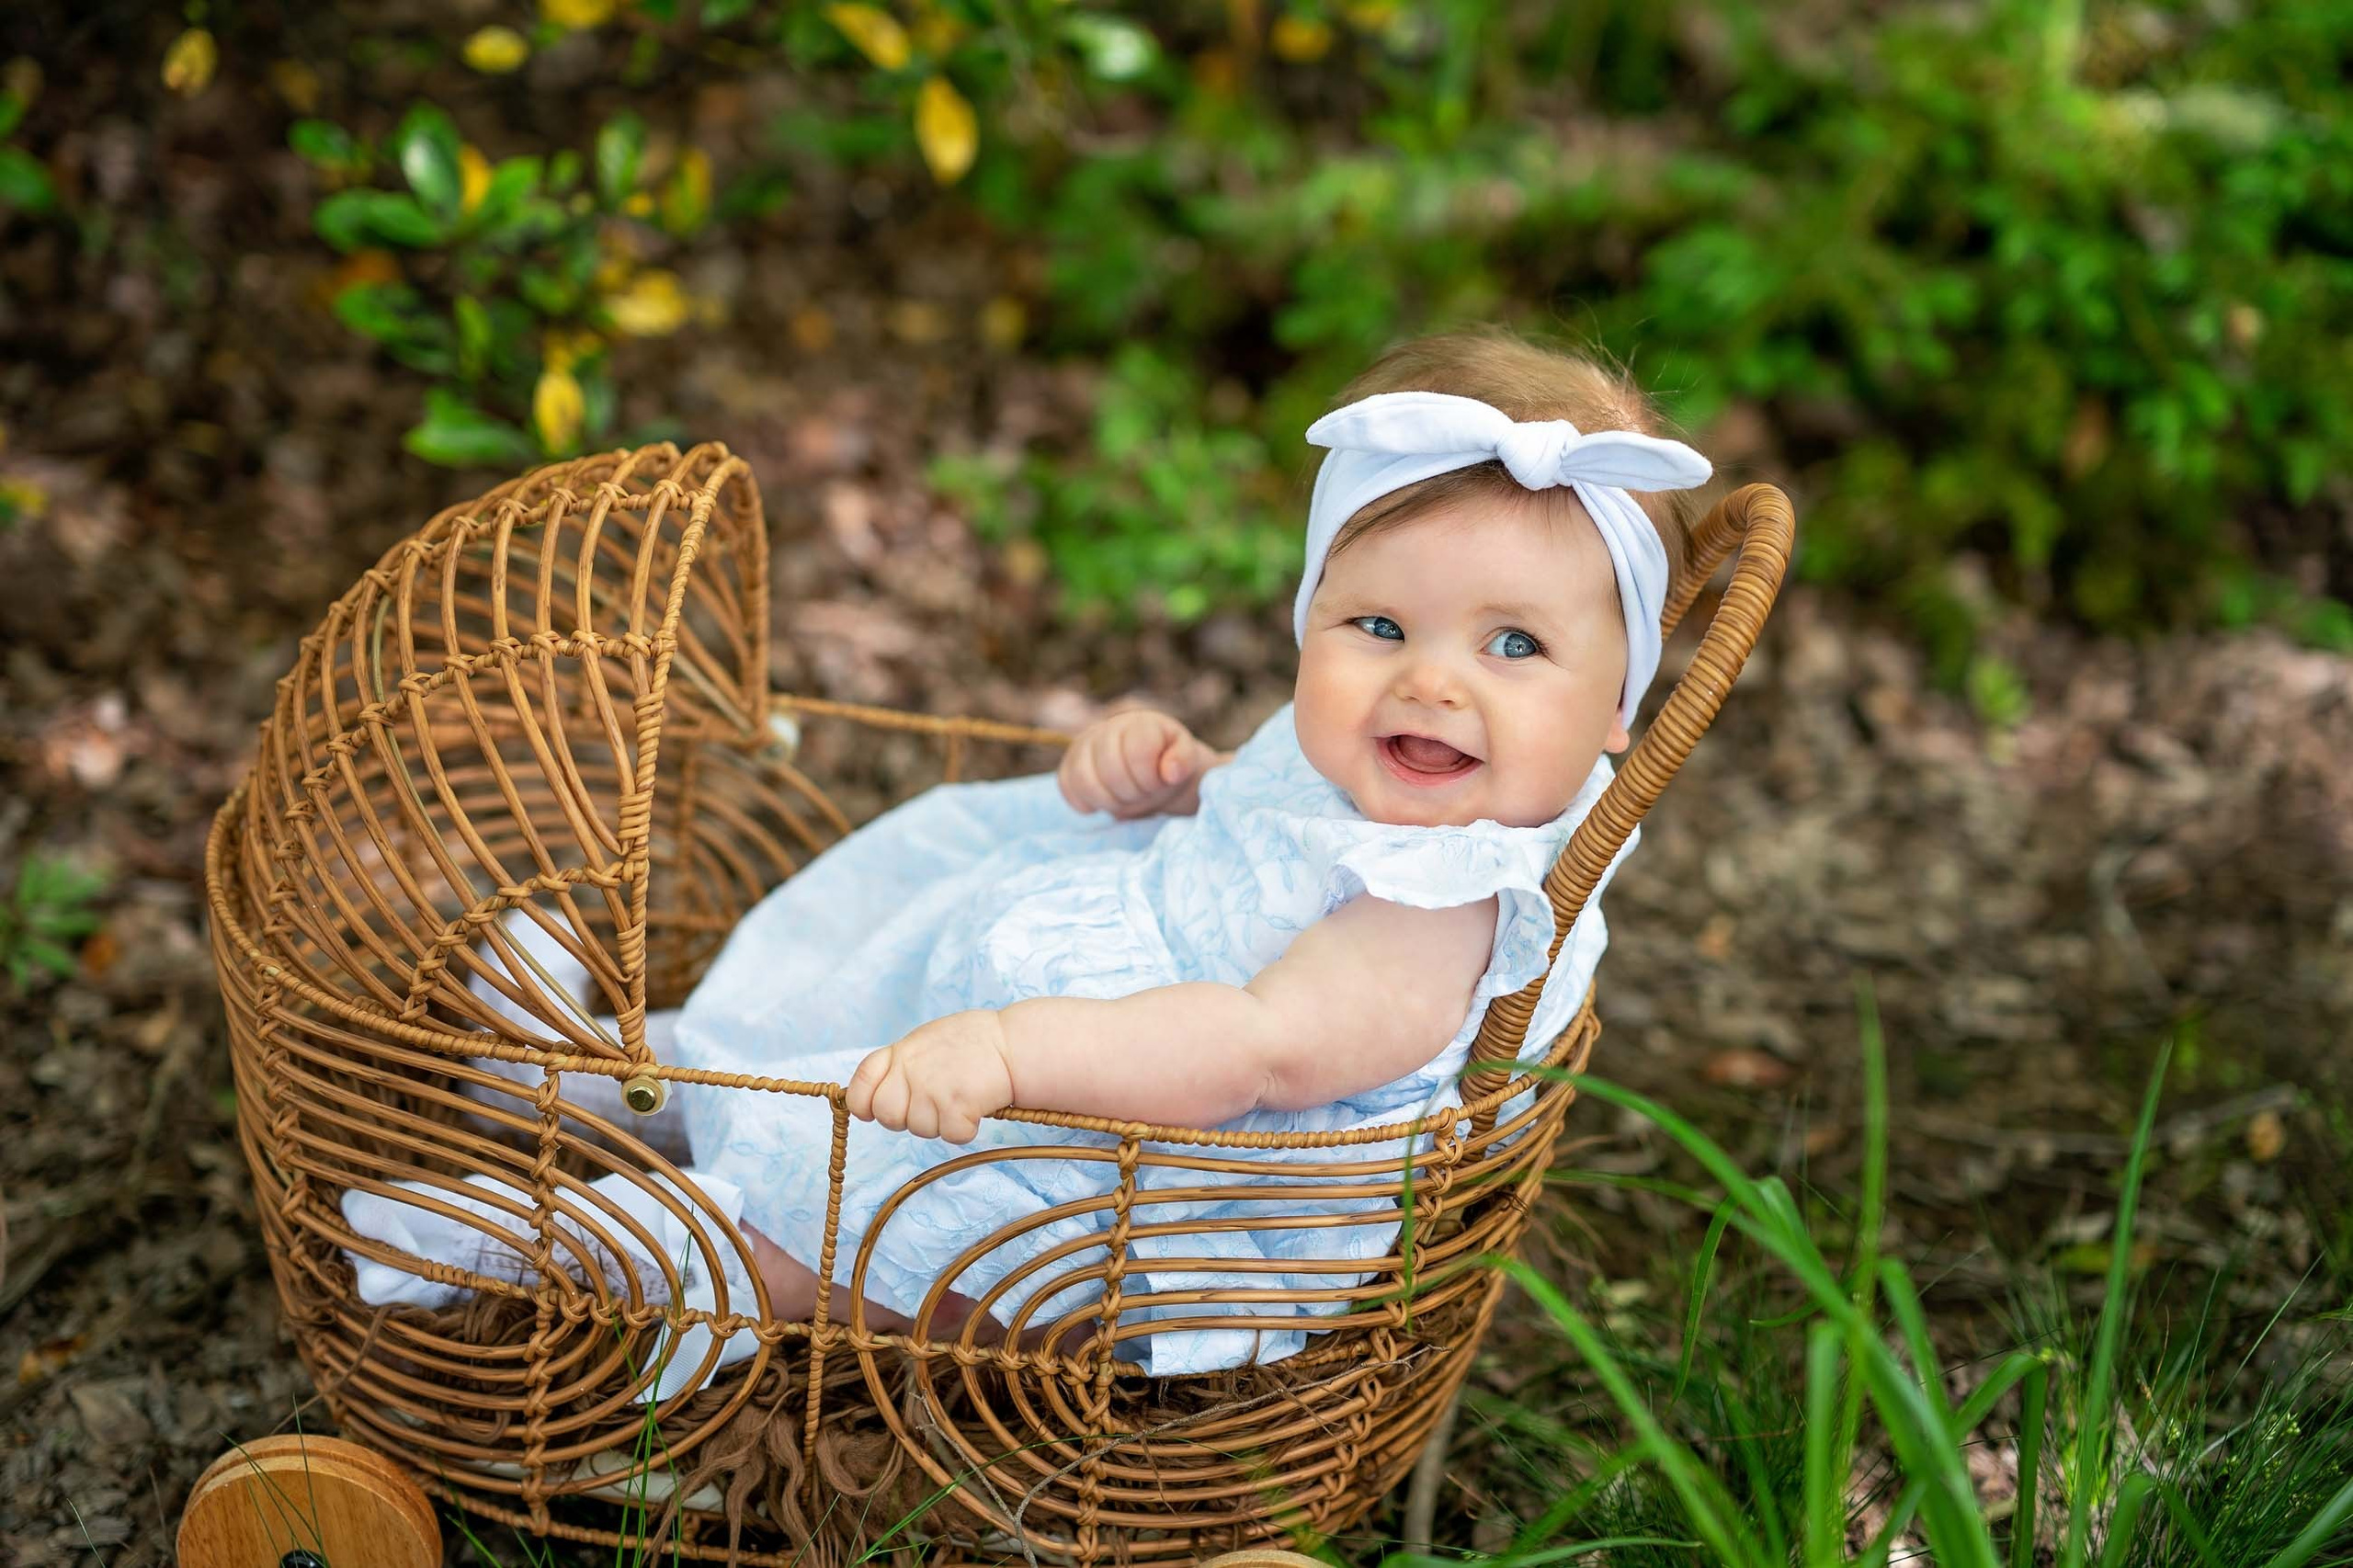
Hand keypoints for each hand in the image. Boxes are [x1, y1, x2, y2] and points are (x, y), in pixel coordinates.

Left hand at [844, 1009, 1014, 1143]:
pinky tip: (976, 1105)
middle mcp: (912, 1069)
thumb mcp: (927, 1041)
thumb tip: (874, 1099)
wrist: (1015, 1044)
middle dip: (906, 1118)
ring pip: (919, 1130)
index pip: (860, 1084)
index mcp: (902, 1051)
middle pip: (887, 1116)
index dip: (864, 1103)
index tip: (874, 1109)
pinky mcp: (957, 1105)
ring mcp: (933, 1088)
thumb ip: (901, 1064)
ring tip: (962, 1096)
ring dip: (941, 1122)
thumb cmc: (975, 1043)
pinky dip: (965, 1127)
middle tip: (933, 1104)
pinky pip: (950, 1135)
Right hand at [1057, 708, 1222, 819]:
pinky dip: (1087, 803)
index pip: (1138, 752)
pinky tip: (1106, 802)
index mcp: (1139, 724)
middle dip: (1132, 792)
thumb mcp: (1186, 759)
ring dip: (1109, 800)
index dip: (1150, 777)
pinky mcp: (1069, 766)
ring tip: (1126, 800)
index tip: (1159, 783)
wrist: (1147, 765)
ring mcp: (1084, 746)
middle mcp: (1107, 729)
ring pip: (1084, 779)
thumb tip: (1170, 772)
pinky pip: (1067, 787)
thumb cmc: (1167, 762)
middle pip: (1110, 770)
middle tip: (1144, 794)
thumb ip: (1183, 761)